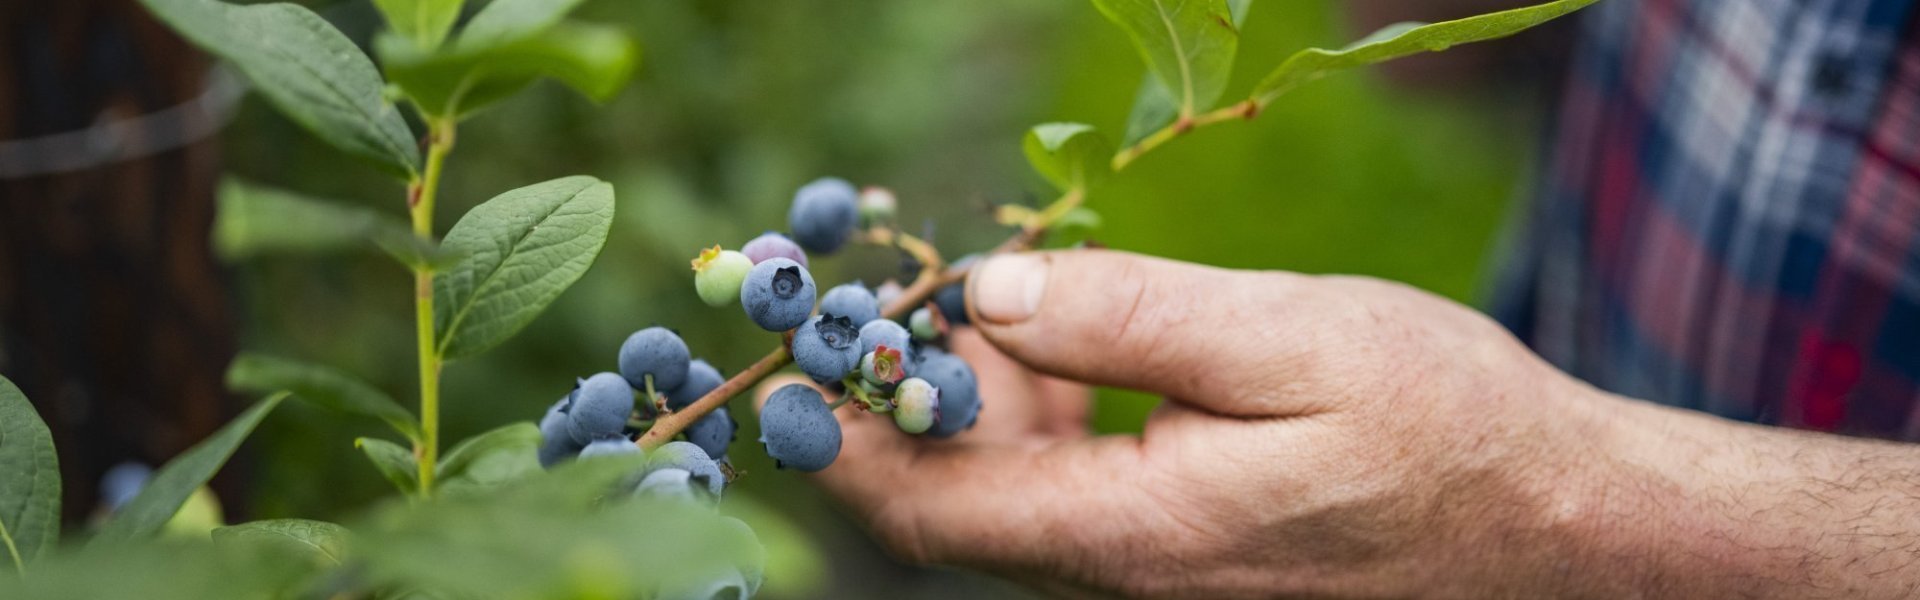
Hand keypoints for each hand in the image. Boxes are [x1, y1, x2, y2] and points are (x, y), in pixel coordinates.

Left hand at [762, 249, 1919, 597]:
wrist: (1562, 531)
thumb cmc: (1447, 428)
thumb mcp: (1288, 338)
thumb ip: (1127, 318)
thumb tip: (986, 298)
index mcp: (1133, 535)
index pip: (924, 509)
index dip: (842, 429)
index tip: (806, 346)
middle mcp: (1123, 579)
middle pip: (952, 501)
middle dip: (919, 388)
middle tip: (946, 286)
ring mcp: (1152, 580)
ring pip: (1010, 494)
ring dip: (993, 394)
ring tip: (1049, 301)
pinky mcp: (1182, 565)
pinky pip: (1071, 497)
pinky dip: (1053, 418)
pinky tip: (1100, 353)